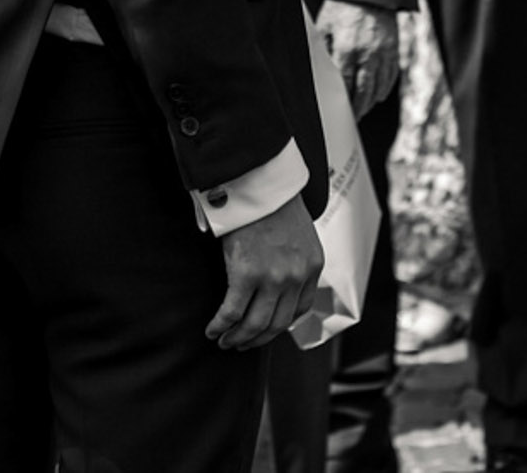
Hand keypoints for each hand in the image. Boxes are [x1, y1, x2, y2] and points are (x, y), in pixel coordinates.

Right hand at [209, 195, 323, 350]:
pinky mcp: (246, 275)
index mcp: (313, 266)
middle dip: (257, 339)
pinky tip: (213, 330)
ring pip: (255, 324)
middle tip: (241, 343)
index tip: (266, 330)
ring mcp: (273, 277)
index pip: (300, 310)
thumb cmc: (273, 205)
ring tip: (225, 341)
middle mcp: (297, 276)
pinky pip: (232, 313)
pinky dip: (220, 326)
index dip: (280, 326)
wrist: (259, 183)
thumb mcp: (298, 236)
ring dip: (238, 338)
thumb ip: (294, 261)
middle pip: (277, 324)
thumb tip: (279, 287)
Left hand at [320, 0, 399, 110]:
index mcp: (348, 48)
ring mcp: (384, 52)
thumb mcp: (326, 27)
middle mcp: (368, 53)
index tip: (339, 112)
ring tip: (363, 110)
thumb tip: (318, 73)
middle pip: (364, 90)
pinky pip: (392, 75)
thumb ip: (324, 50)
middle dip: (358, 107)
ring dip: (371, 101)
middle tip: (353, 118)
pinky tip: (378, 96)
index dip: (343, 101)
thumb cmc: (343, 8)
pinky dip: (385, 88)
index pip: (345, 83)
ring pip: (380, 86)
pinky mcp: (394, 48)